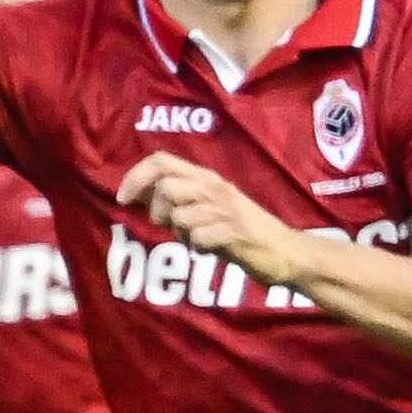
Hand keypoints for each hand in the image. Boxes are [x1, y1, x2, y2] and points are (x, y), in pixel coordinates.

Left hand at [110, 149, 312, 284]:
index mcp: (207, 178)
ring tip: (193, 237)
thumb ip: (180, 198)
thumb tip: (140, 195)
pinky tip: (208, 249)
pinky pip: (198, 238)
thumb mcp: (210, 206)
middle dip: (156, 209)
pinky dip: (197, 247)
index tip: (124, 199)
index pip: (160, 160)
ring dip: (179, 231)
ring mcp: (226, 211)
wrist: (288, 252)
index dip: (135, 177)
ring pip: (179, 214)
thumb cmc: (244, 230)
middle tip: (165, 225)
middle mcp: (216, 188)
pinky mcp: (235, 234)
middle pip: (166, 186)